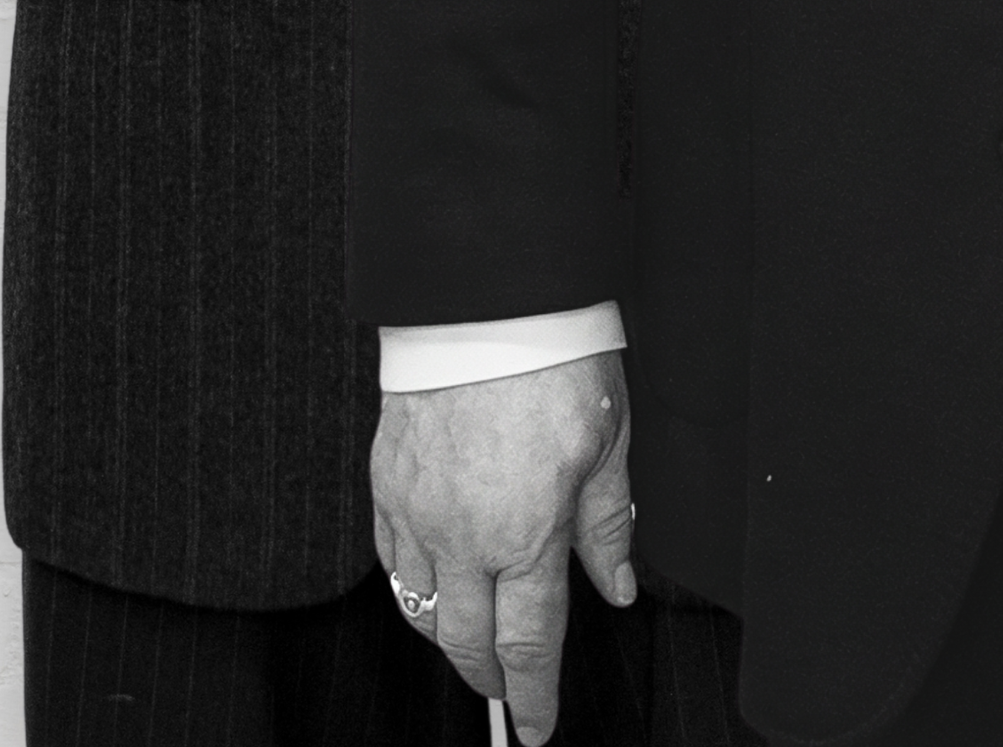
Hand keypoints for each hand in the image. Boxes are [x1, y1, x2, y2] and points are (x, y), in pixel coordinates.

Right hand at [372, 351, 634, 745]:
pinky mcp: (386, 484)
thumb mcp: (609, 442)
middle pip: (466, 642)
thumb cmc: (557, 360)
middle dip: (489, 676)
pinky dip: (412, 587)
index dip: (534, 695)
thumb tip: (616, 586)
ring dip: (448, 636)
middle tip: (508, 688)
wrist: (487, 298)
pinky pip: (390, 561)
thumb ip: (607, 526)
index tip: (537, 727)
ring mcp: (417, 511)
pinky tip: (434, 583)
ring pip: (419, 611)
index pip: (528, 643)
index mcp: (527, 531)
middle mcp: (464, 535)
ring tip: (474, 636)